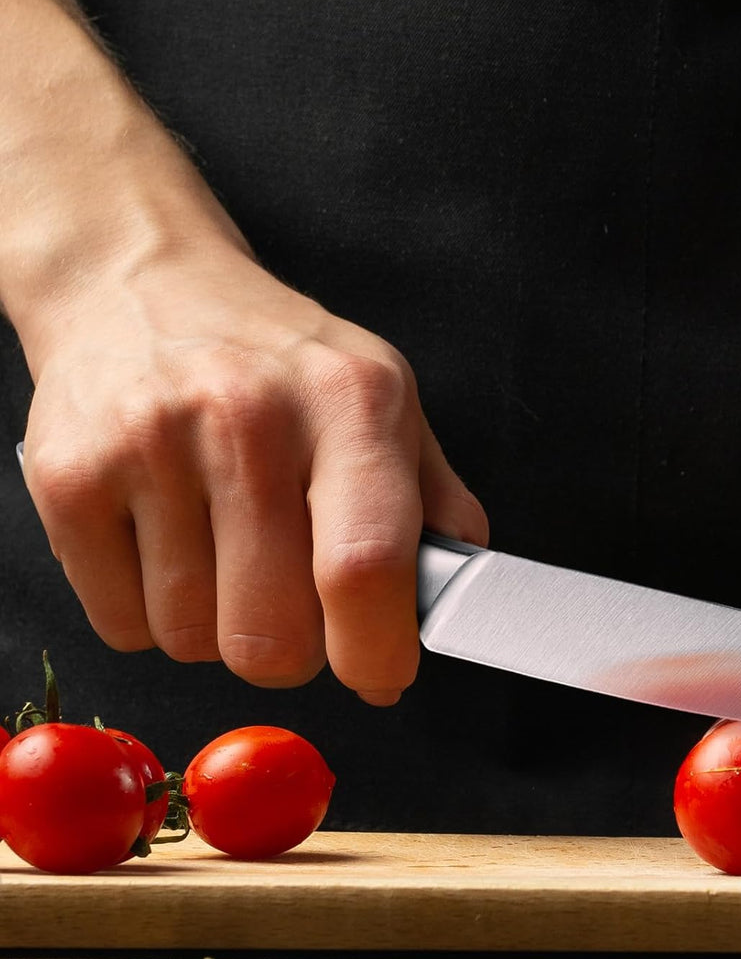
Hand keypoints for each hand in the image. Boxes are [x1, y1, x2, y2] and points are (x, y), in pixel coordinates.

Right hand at [20, 241, 486, 702]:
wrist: (143, 286)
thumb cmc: (277, 360)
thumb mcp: (384, 400)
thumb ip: (434, 501)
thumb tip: (452, 598)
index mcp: (350, 403)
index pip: (366, 566)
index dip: (376, 652)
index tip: (380, 672)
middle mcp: (249, 418)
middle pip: (274, 638)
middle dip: (292, 649)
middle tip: (291, 599)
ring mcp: (150, 446)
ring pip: (195, 641)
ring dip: (218, 626)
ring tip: (223, 547)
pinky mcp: (70, 478)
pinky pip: (125, 628)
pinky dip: (152, 614)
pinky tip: (168, 541)